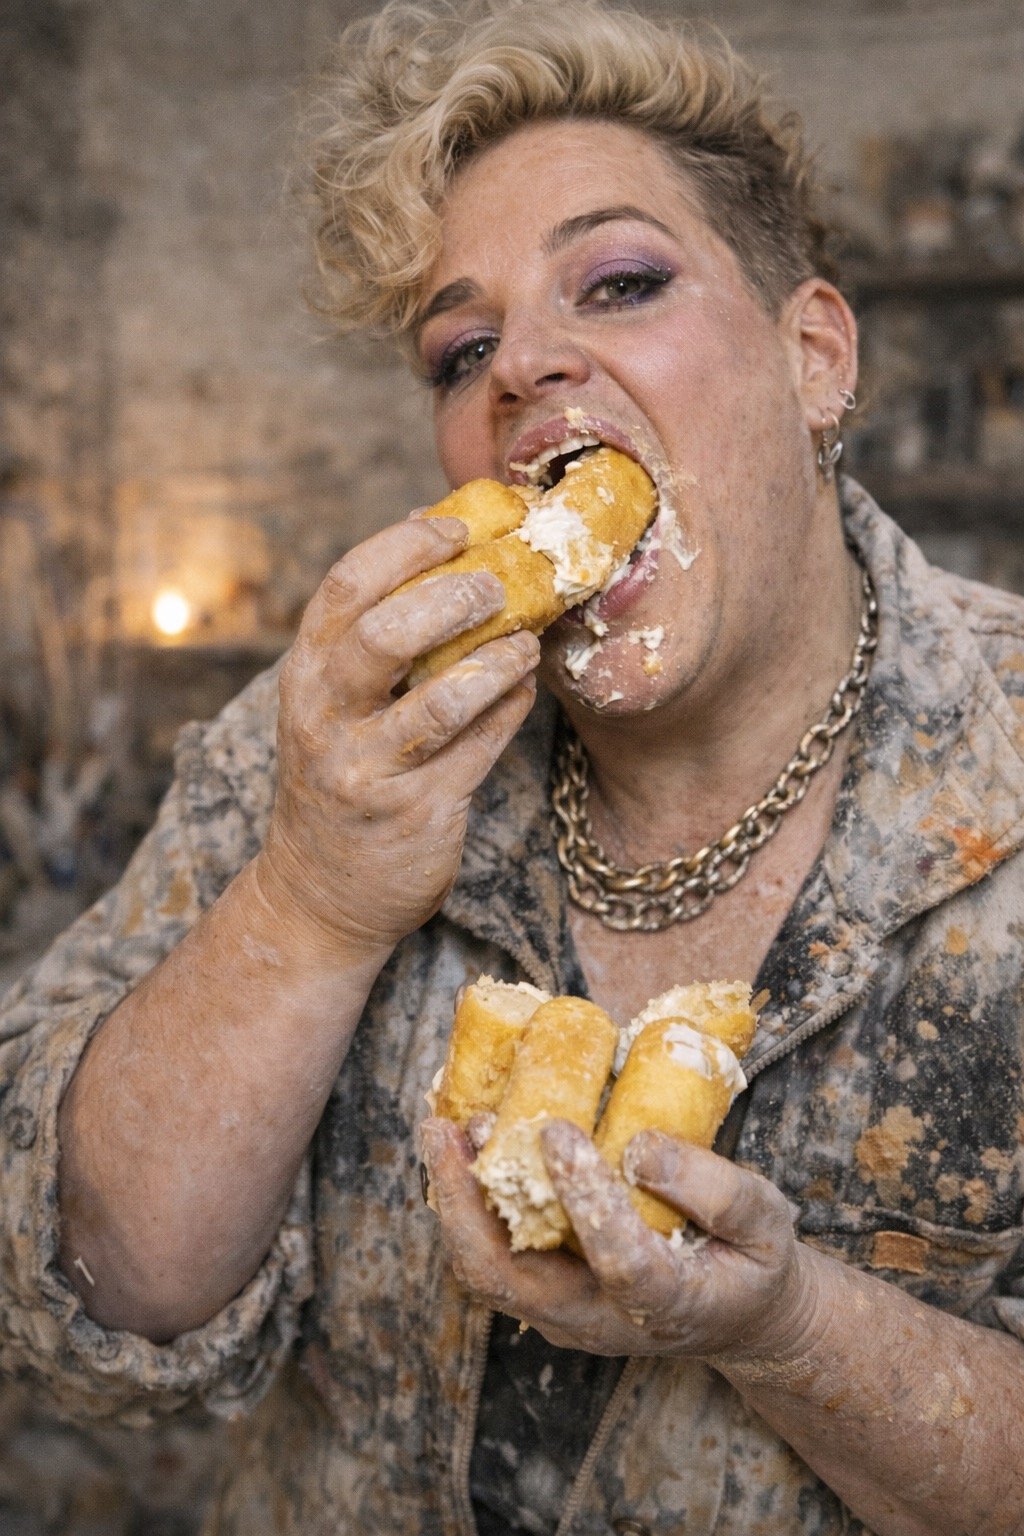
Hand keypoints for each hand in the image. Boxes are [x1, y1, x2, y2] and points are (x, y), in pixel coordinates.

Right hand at [256, 516, 539, 958]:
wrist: (318, 893)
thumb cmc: (342, 775)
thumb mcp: (334, 704)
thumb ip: (374, 637)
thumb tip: (441, 542)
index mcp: (304, 675)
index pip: (343, 587)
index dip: (406, 547)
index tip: (459, 526)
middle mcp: (323, 718)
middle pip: (382, 635)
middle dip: (450, 598)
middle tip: (500, 583)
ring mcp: (365, 770)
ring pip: (438, 702)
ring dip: (494, 662)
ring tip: (526, 642)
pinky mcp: (413, 813)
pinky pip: (476, 751)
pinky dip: (508, 711)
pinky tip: (526, 688)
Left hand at [420, 1116, 815, 1363]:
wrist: (737, 1317)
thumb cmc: (751, 1261)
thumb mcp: (765, 1221)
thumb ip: (714, 1189)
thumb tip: (640, 1147)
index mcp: (667, 1302)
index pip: (617, 1258)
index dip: (584, 1196)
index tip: (557, 1129)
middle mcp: (597, 1319)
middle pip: (508, 1279)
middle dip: (465, 1204)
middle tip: (446, 1128)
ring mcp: (561, 1313)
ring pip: (485, 1269)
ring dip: (454, 1198)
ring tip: (440, 1127)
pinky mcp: (543, 1292)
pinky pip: (489, 1251)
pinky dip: (465, 1199)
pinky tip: (460, 1142)